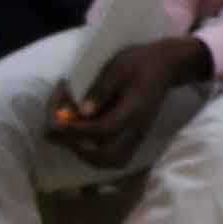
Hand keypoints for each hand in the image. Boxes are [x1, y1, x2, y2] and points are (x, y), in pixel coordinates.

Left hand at [49, 35, 214, 157]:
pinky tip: (80, 139)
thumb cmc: (139, 63)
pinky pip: (117, 156)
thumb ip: (100, 90)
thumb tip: (82, 112)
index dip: (77, 130)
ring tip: (67, 137)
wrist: (166, 66)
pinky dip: (96, 155)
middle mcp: (137, 129)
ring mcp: (138, 135)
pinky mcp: (136, 137)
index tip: (55, 124)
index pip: (103, 130)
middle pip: (108, 156)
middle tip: (59, 134)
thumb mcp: (117, 68)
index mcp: (133, 111)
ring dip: (86, 155)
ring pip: (113, 161)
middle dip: (79, 148)